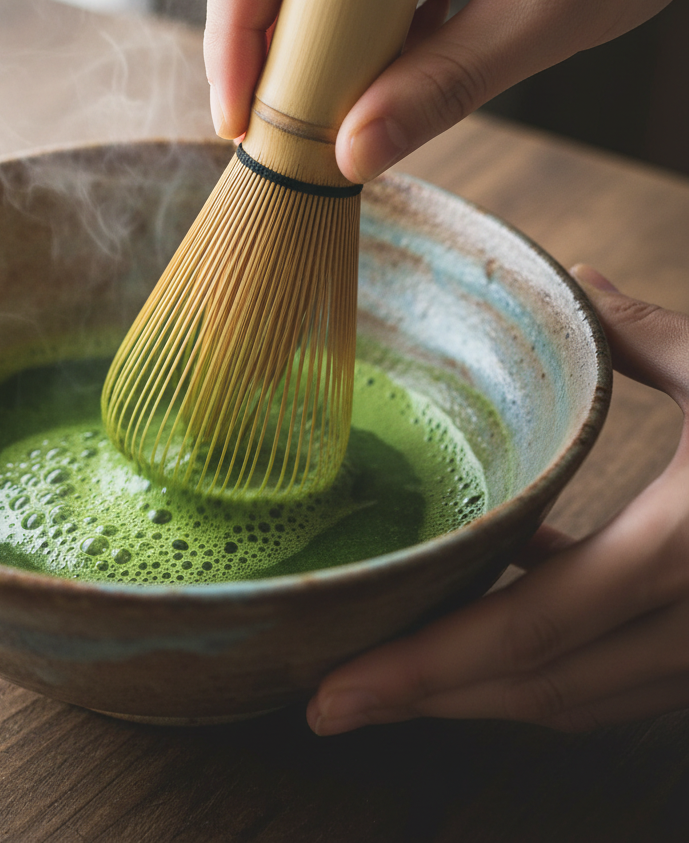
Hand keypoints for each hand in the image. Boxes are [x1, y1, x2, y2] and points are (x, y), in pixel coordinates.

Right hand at [204, 0, 688, 181]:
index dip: (231, 35)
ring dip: (300, 42)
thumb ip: (441, 89)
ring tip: (336, 101)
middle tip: (288, 126)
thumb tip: (349, 157)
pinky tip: (383, 58)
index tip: (238, 118)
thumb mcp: (543, 16)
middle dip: (260, 47)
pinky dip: (337, 26)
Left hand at [307, 265, 688, 733]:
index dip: (424, 670)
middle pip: (534, 687)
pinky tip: (495, 621)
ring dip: (477, 693)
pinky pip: (613, 684)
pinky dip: (541, 668)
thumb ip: (650, 336)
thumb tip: (580, 283)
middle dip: (425, 701)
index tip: (334, 693)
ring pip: (572, 699)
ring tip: (392, 671)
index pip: (528, 628)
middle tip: (331, 700)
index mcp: (687, 547)